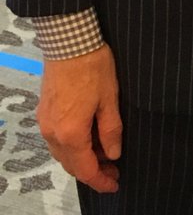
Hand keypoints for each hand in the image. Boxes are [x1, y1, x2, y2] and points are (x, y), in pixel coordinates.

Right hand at [37, 44, 121, 192]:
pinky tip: (87, 139)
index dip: (101, 180)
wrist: (69, 42)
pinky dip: (72, 146)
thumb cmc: (94, 68)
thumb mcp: (110, 99)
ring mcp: (45, 123)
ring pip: (62, 154)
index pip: (85, 169)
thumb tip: (113, 154)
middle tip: (113, 169)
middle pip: (71, 165)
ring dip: (82, 159)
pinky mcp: (44, 112)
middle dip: (93, 171)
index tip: (115, 183)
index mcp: (71, 134)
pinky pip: (57, 140)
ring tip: (104, 154)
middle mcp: (53, 134)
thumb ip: (111, 130)